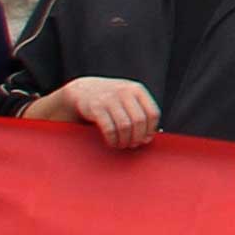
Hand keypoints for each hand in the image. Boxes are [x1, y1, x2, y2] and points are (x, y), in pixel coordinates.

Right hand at [35, 76, 159, 149]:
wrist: (82, 90)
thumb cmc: (110, 100)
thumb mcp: (127, 99)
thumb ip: (140, 113)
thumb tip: (151, 137)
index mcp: (137, 89)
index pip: (152, 113)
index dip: (151, 130)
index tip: (145, 139)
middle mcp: (125, 92)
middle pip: (139, 121)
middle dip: (138, 137)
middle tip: (133, 145)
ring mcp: (110, 98)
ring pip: (125, 126)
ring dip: (125, 140)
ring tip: (123, 145)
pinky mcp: (96, 107)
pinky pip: (109, 128)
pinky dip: (113, 140)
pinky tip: (113, 143)